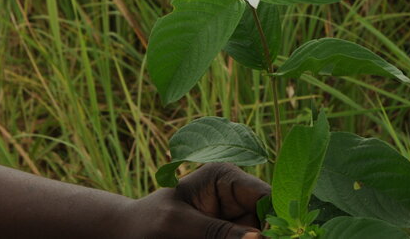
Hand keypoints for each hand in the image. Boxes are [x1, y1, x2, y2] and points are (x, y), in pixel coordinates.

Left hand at [129, 163, 269, 238]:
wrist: (132, 235)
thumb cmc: (150, 222)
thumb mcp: (178, 225)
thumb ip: (215, 231)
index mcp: (225, 176)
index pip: (265, 195)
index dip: (276, 218)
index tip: (277, 238)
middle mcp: (237, 194)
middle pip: (269, 218)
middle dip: (270, 234)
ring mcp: (237, 216)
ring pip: (261, 233)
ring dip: (259, 238)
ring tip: (226, 238)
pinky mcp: (231, 234)